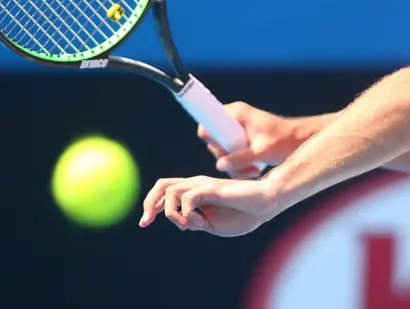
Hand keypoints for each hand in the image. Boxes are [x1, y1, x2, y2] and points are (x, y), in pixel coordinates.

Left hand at [139, 175, 281, 236]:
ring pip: (171, 191)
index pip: (165, 191)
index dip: (150, 205)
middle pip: (162, 184)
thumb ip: (195, 222)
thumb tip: (179, 222)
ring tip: (186, 225)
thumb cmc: (243, 214)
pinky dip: (187, 214)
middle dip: (148, 203)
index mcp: (196, 191)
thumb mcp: (213, 224)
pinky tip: (201, 222)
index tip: (144, 223)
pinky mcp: (212, 188)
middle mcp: (196, 184)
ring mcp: (204, 185)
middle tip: (145, 222)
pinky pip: (188, 198)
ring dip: (171, 213)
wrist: (265, 204)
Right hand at [198, 102, 306, 177]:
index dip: (211, 139)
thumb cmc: (285, 141)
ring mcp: (238, 130)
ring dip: (235, 165)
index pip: (208, 122)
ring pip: (224, 151)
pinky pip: (233, 154)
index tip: (225, 153)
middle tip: (242, 169)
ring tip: (252, 172)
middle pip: (215, 141)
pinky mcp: (243, 140)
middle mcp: (234, 118)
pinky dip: (240, 165)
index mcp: (237, 112)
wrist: (303, 140)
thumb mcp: (261, 151)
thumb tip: (219, 166)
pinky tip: (253, 171)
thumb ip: (239, 159)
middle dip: (226, 158)